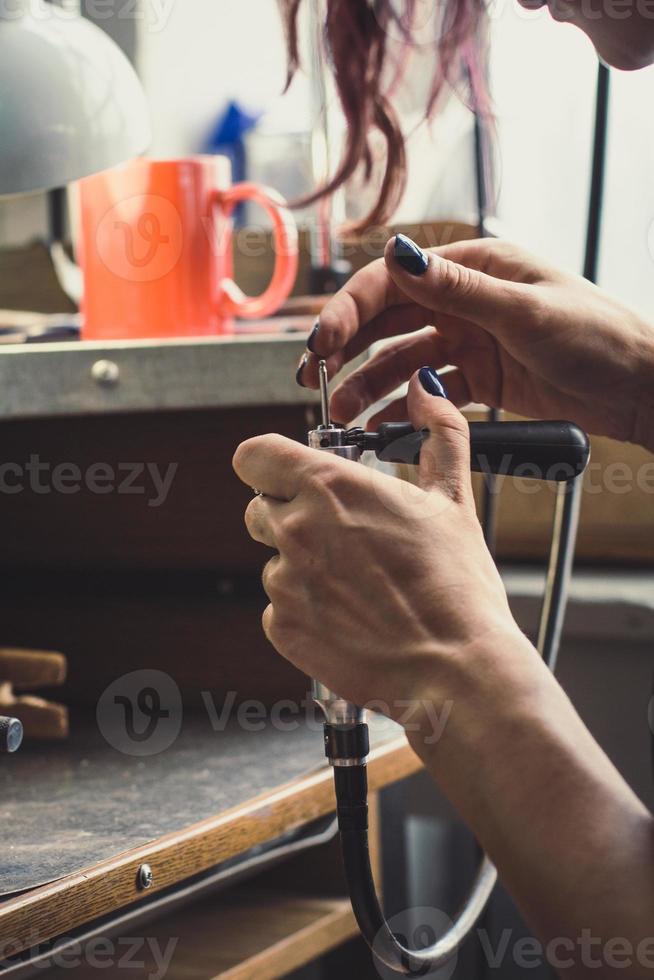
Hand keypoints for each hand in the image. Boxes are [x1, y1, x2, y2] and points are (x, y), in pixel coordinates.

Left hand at [233, 370, 523, 729]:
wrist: (454, 669)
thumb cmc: (456, 588)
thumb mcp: (453, 500)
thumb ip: (439, 434)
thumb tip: (429, 389)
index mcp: (329, 485)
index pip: (253, 455)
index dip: (269, 463)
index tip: (289, 475)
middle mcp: (295, 528)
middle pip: (258, 507)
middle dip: (289, 516)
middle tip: (341, 539)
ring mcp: (283, 580)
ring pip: (273, 560)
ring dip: (301, 568)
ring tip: (357, 587)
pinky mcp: (281, 626)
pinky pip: (277, 608)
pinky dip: (304, 611)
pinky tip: (348, 618)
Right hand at [298, 236, 653, 450]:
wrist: (639, 388)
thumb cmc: (597, 336)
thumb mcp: (524, 311)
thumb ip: (457, 289)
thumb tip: (397, 253)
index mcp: (473, 267)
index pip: (393, 282)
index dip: (349, 310)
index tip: (321, 342)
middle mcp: (464, 300)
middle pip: (387, 320)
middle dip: (345, 348)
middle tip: (312, 379)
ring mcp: (469, 340)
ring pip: (402, 361)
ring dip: (369, 385)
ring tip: (342, 414)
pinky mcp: (479, 378)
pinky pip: (428, 393)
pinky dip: (404, 409)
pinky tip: (381, 427)